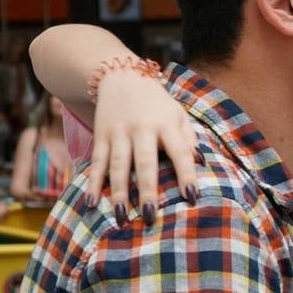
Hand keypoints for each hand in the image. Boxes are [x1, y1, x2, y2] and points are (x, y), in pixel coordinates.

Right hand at [87, 70, 198, 215]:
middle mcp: (142, 128)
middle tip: (151, 216)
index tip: (192, 197)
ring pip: (118, 165)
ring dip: (119, 192)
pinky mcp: (101, 134)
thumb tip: (201, 164)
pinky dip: (93, 182)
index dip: (187, 175)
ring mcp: (119, 132)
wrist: (121, 75)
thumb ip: (189, 139)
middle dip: (147, 190)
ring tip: (120, 217)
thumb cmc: (157, 104)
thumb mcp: (179, 114)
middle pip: (145, 162)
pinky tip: (92, 201)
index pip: (180, 152)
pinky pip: (97, 161)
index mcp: (166, 124)